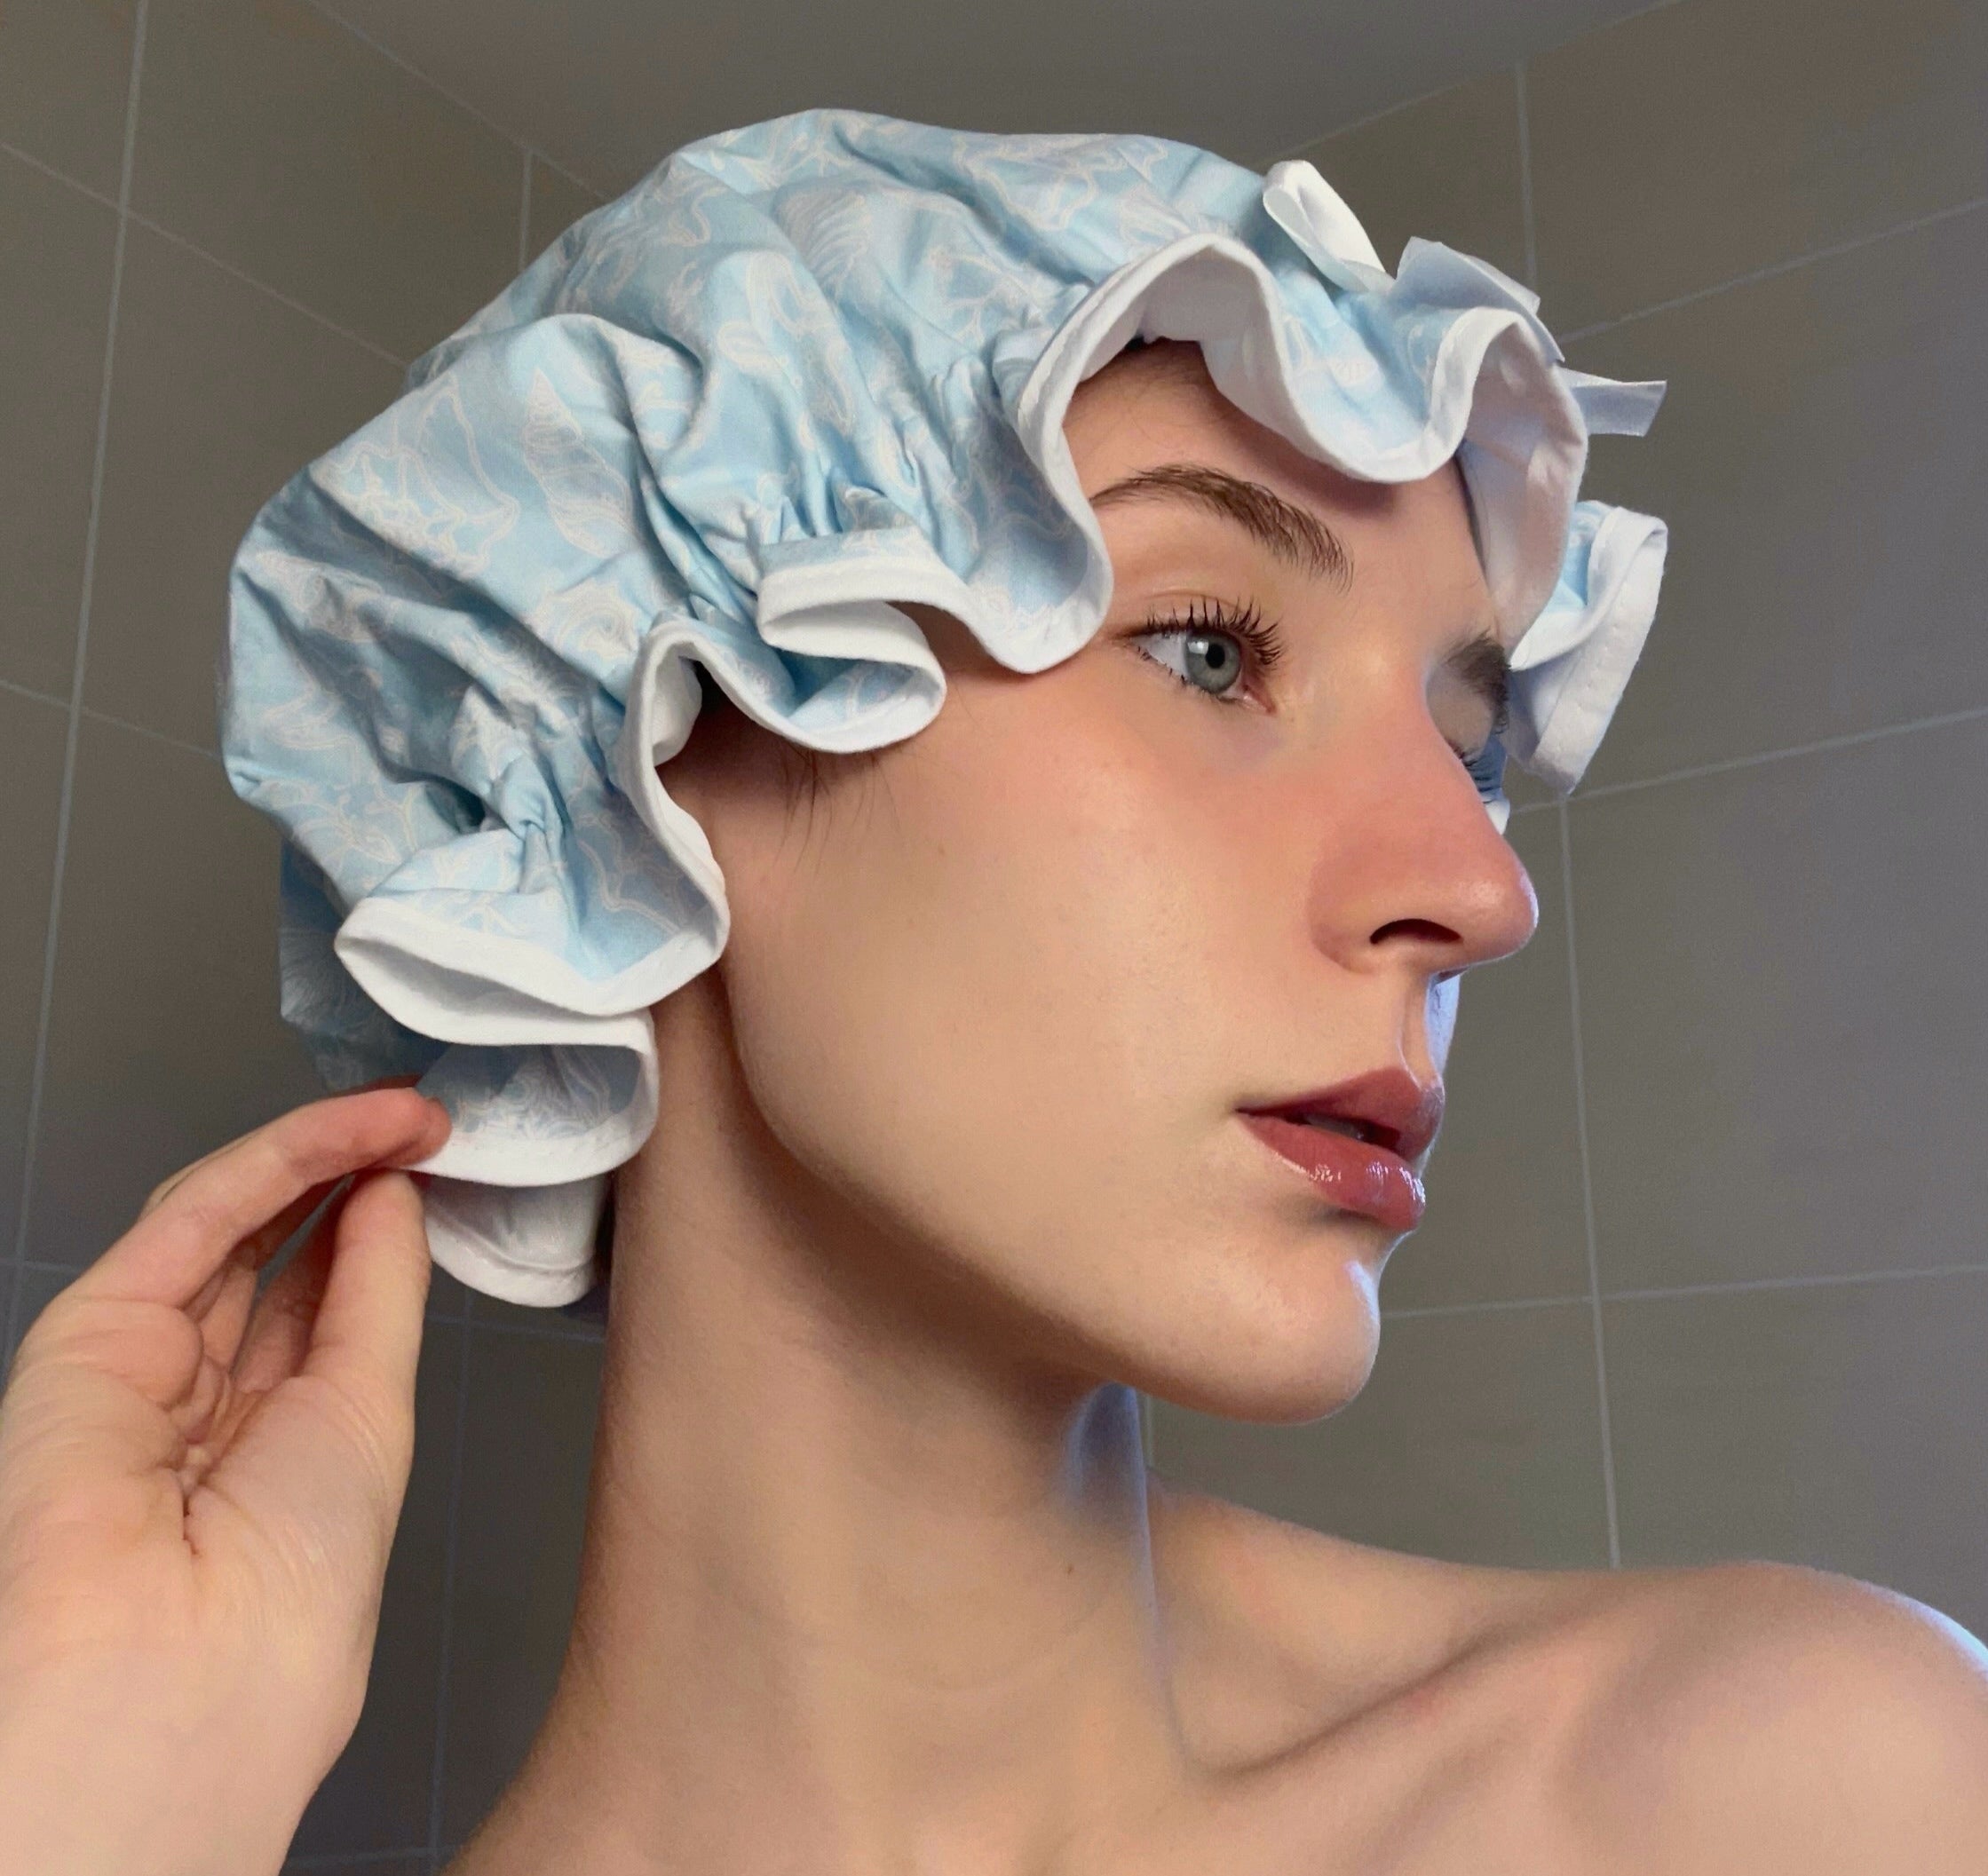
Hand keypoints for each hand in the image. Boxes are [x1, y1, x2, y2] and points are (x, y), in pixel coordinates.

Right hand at [0, 1087, 450, 1875]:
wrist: (173, 1662)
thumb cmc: (289, 1585)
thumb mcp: (368, 1412)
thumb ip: (374, 1294)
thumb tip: (394, 1196)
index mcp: (267, 1451)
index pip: (321, 1310)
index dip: (377, 1231)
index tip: (445, 1168)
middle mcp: (201, 1403)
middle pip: (277, 1256)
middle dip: (356, 1179)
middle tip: (433, 1118)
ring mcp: (141, 1362)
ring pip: (235, 1220)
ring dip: (328, 1151)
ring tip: (415, 1110)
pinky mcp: (92, 1329)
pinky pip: (196, 1218)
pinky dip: (281, 1157)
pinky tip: (358, 1125)